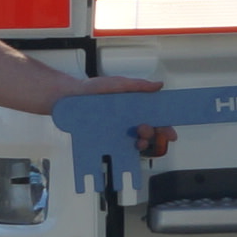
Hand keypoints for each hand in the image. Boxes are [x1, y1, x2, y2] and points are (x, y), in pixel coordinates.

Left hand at [57, 70, 172, 157]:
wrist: (66, 99)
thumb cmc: (90, 89)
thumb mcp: (117, 83)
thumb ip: (138, 85)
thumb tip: (158, 85)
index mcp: (133, 107)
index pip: (154, 117)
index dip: (164, 126)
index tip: (170, 134)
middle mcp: (126, 121)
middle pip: (148, 132)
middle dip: (153, 134)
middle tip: (145, 130)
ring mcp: (116, 132)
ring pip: (136, 143)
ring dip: (142, 144)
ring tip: (137, 141)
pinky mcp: (104, 140)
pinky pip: (118, 150)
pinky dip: (125, 153)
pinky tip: (126, 151)